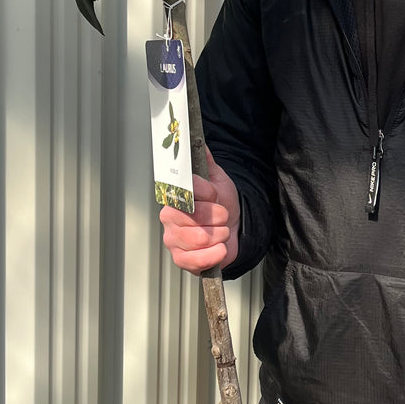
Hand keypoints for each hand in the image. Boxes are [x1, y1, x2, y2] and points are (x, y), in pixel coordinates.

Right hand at [159, 148, 239, 272]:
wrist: (235, 227)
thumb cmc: (222, 203)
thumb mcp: (217, 179)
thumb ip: (205, 162)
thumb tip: (199, 143)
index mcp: (173, 197)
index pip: (184, 193)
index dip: (205, 194)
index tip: (215, 194)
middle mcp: (169, 218)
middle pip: (192, 218)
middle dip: (217, 216)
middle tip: (222, 216)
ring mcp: (174, 240)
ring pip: (199, 239)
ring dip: (219, 235)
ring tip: (221, 232)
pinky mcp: (182, 260)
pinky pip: (196, 260)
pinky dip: (214, 254)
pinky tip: (219, 248)